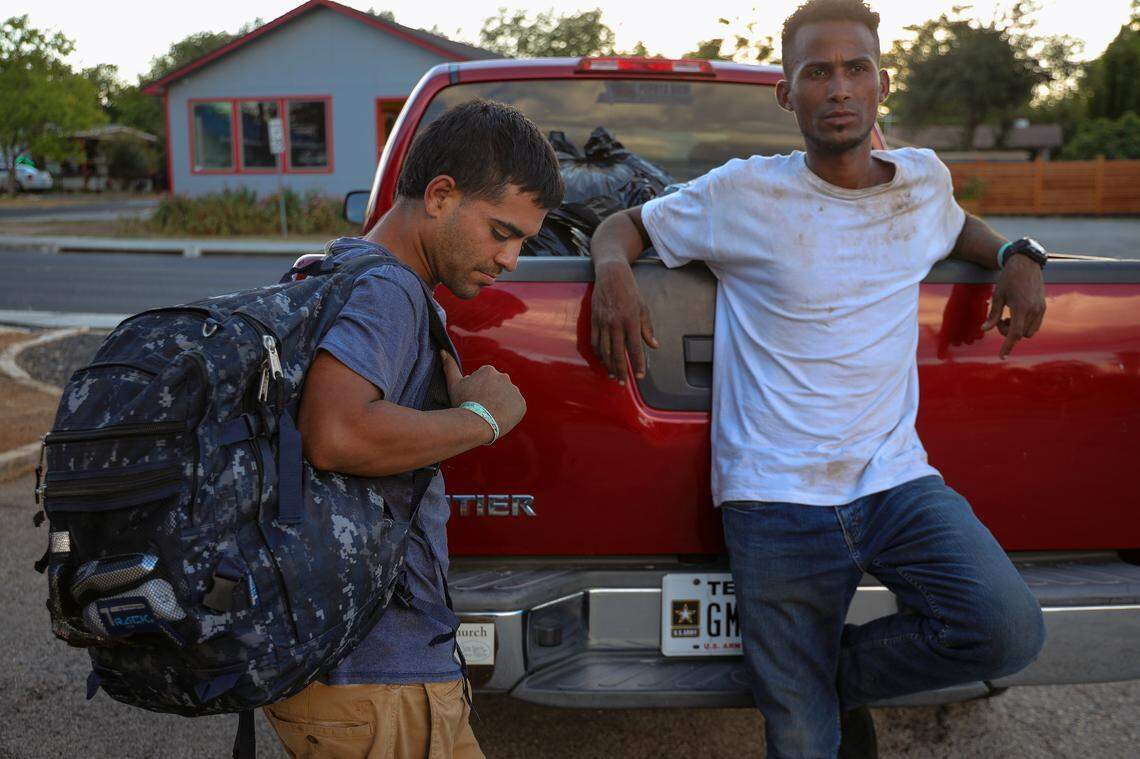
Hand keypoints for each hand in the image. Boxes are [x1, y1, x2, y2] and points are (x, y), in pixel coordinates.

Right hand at [441, 351, 525, 441]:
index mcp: (489, 370)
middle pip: (497, 387)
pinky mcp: (521, 404)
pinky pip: (516, 407)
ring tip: (490, 414)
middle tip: (481, 408)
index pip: (484, 380)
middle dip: (491, 395)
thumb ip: (450, 366)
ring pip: (507, 396)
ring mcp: (514, 390)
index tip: (473, 400)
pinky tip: (500, 417)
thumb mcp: (454, 384)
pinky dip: (511, 412)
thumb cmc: (463, 403)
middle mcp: (504, 376)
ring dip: (501, 403)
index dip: (477, 391)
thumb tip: (443, 351)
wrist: (477, 423)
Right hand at [590, 260, 658, 383]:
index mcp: (631, 321)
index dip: (638, 364)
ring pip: (605, 351)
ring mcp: (603, 323)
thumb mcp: (643, 308)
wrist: (610, 275)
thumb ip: (647, 328)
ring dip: (608, 366)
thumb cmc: (630, 290)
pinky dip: (599, 355)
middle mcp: (615, 324)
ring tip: (613, 376)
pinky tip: (603, 362)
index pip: (635, 348)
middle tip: (623, 383)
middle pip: (618, 354)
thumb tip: (654, 345)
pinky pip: (595, 342)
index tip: (640, 376)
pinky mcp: (594, 321)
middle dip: (621, 371)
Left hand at [982, 254, 1046, 358]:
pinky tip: (1016, 314)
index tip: (1002, 356)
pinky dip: (1025, 324)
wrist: (1025, 263)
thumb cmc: (1008, 278)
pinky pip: (1036, 324)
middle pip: (1022, 335)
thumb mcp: (997, 297)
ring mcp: (1041, 308)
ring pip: (1031, 331)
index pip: (1015, 334)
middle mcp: (1034, 310)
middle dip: (1010, 333)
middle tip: (1000, 320)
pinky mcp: (1043, 305)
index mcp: (1022, 308)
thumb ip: (992, 315)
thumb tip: (984, 330)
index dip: (1008, 346)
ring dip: (1018, 329)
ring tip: (1008, 317)